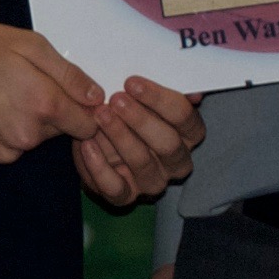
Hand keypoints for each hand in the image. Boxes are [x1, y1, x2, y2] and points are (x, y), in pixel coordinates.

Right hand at [0, 16, 108, 165]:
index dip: (83, 110)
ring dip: (23, 124)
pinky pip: (3, 148)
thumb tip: (96, 97)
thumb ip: (69, 74)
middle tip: (21, 84)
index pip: (88, 126)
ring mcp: (1, 152)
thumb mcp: (29, 44)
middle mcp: (26, 137)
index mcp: (44, 106)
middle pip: (56, 132)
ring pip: (28, 141)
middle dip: (48, 112)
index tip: (67, 96)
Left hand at [74, 78, 206, 206]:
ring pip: (142, 163)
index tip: (131, 83)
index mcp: (188, 135)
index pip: (184, 117)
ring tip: (100, 115)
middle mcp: (176, 161)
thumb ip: (163, 91)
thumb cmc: (129, 115)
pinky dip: (99, 166)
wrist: (101, 146)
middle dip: (141, 120)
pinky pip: (115, 187)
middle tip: (116, 99)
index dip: (159, 99)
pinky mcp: (126, 196)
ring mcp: (153, 182)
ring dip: (119, 136)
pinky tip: (86, 143)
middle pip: (168, 143)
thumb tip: (192, 92)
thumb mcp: (145, 99)